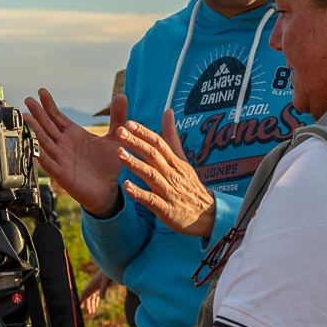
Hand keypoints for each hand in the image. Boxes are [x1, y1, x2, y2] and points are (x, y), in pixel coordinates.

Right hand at [24, 88, 127, 216]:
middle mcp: (64, 145)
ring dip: (35, 130)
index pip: (57, 117)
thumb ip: (117, 117)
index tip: (41, 92)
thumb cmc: (109, 165)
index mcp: (74, 134)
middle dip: (38, 113)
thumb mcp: (115, 138)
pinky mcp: (62, 174)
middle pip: (47, 126)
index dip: (49, 105)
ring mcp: (61, 159)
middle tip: (28, 100)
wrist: (109, 190)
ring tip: (27, 118)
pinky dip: (40, 155)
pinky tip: (33, 147)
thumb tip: (122, 95)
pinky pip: (48, 163)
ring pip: (44, 142)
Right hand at [79, 271, 113, 316]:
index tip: (79, 306)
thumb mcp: (106, 281)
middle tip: (89, 313)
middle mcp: (92, 286)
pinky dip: (95, 301)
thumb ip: (103, 290)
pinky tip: (95, 306)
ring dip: (91, 305)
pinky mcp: (100, 287)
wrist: (112, 267)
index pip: (85, 293)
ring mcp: (96, 286)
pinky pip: (95, 296)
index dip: (81, 300)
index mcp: (92, 284)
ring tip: (92, 313)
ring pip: (92, 298)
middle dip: (88, 305)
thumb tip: (101, 298)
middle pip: (88, 297)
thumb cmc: (108, 273)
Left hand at [116, 109, 215, 237]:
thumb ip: (171, 137)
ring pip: (151, 175)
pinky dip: (139, 193)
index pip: (160, 143)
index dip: (144, 132)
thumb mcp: (183, 160)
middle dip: (136, 143)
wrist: (208, 215)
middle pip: (154, 155)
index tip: (128, 123)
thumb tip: (167, 112)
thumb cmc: (190, 185)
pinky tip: (126, 186)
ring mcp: (170, 192)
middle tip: (119, 132)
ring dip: (135, 164)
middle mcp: (172, 174)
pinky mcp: (167, 209)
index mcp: (175, 162)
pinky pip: (152, 200)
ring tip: (119, 154)